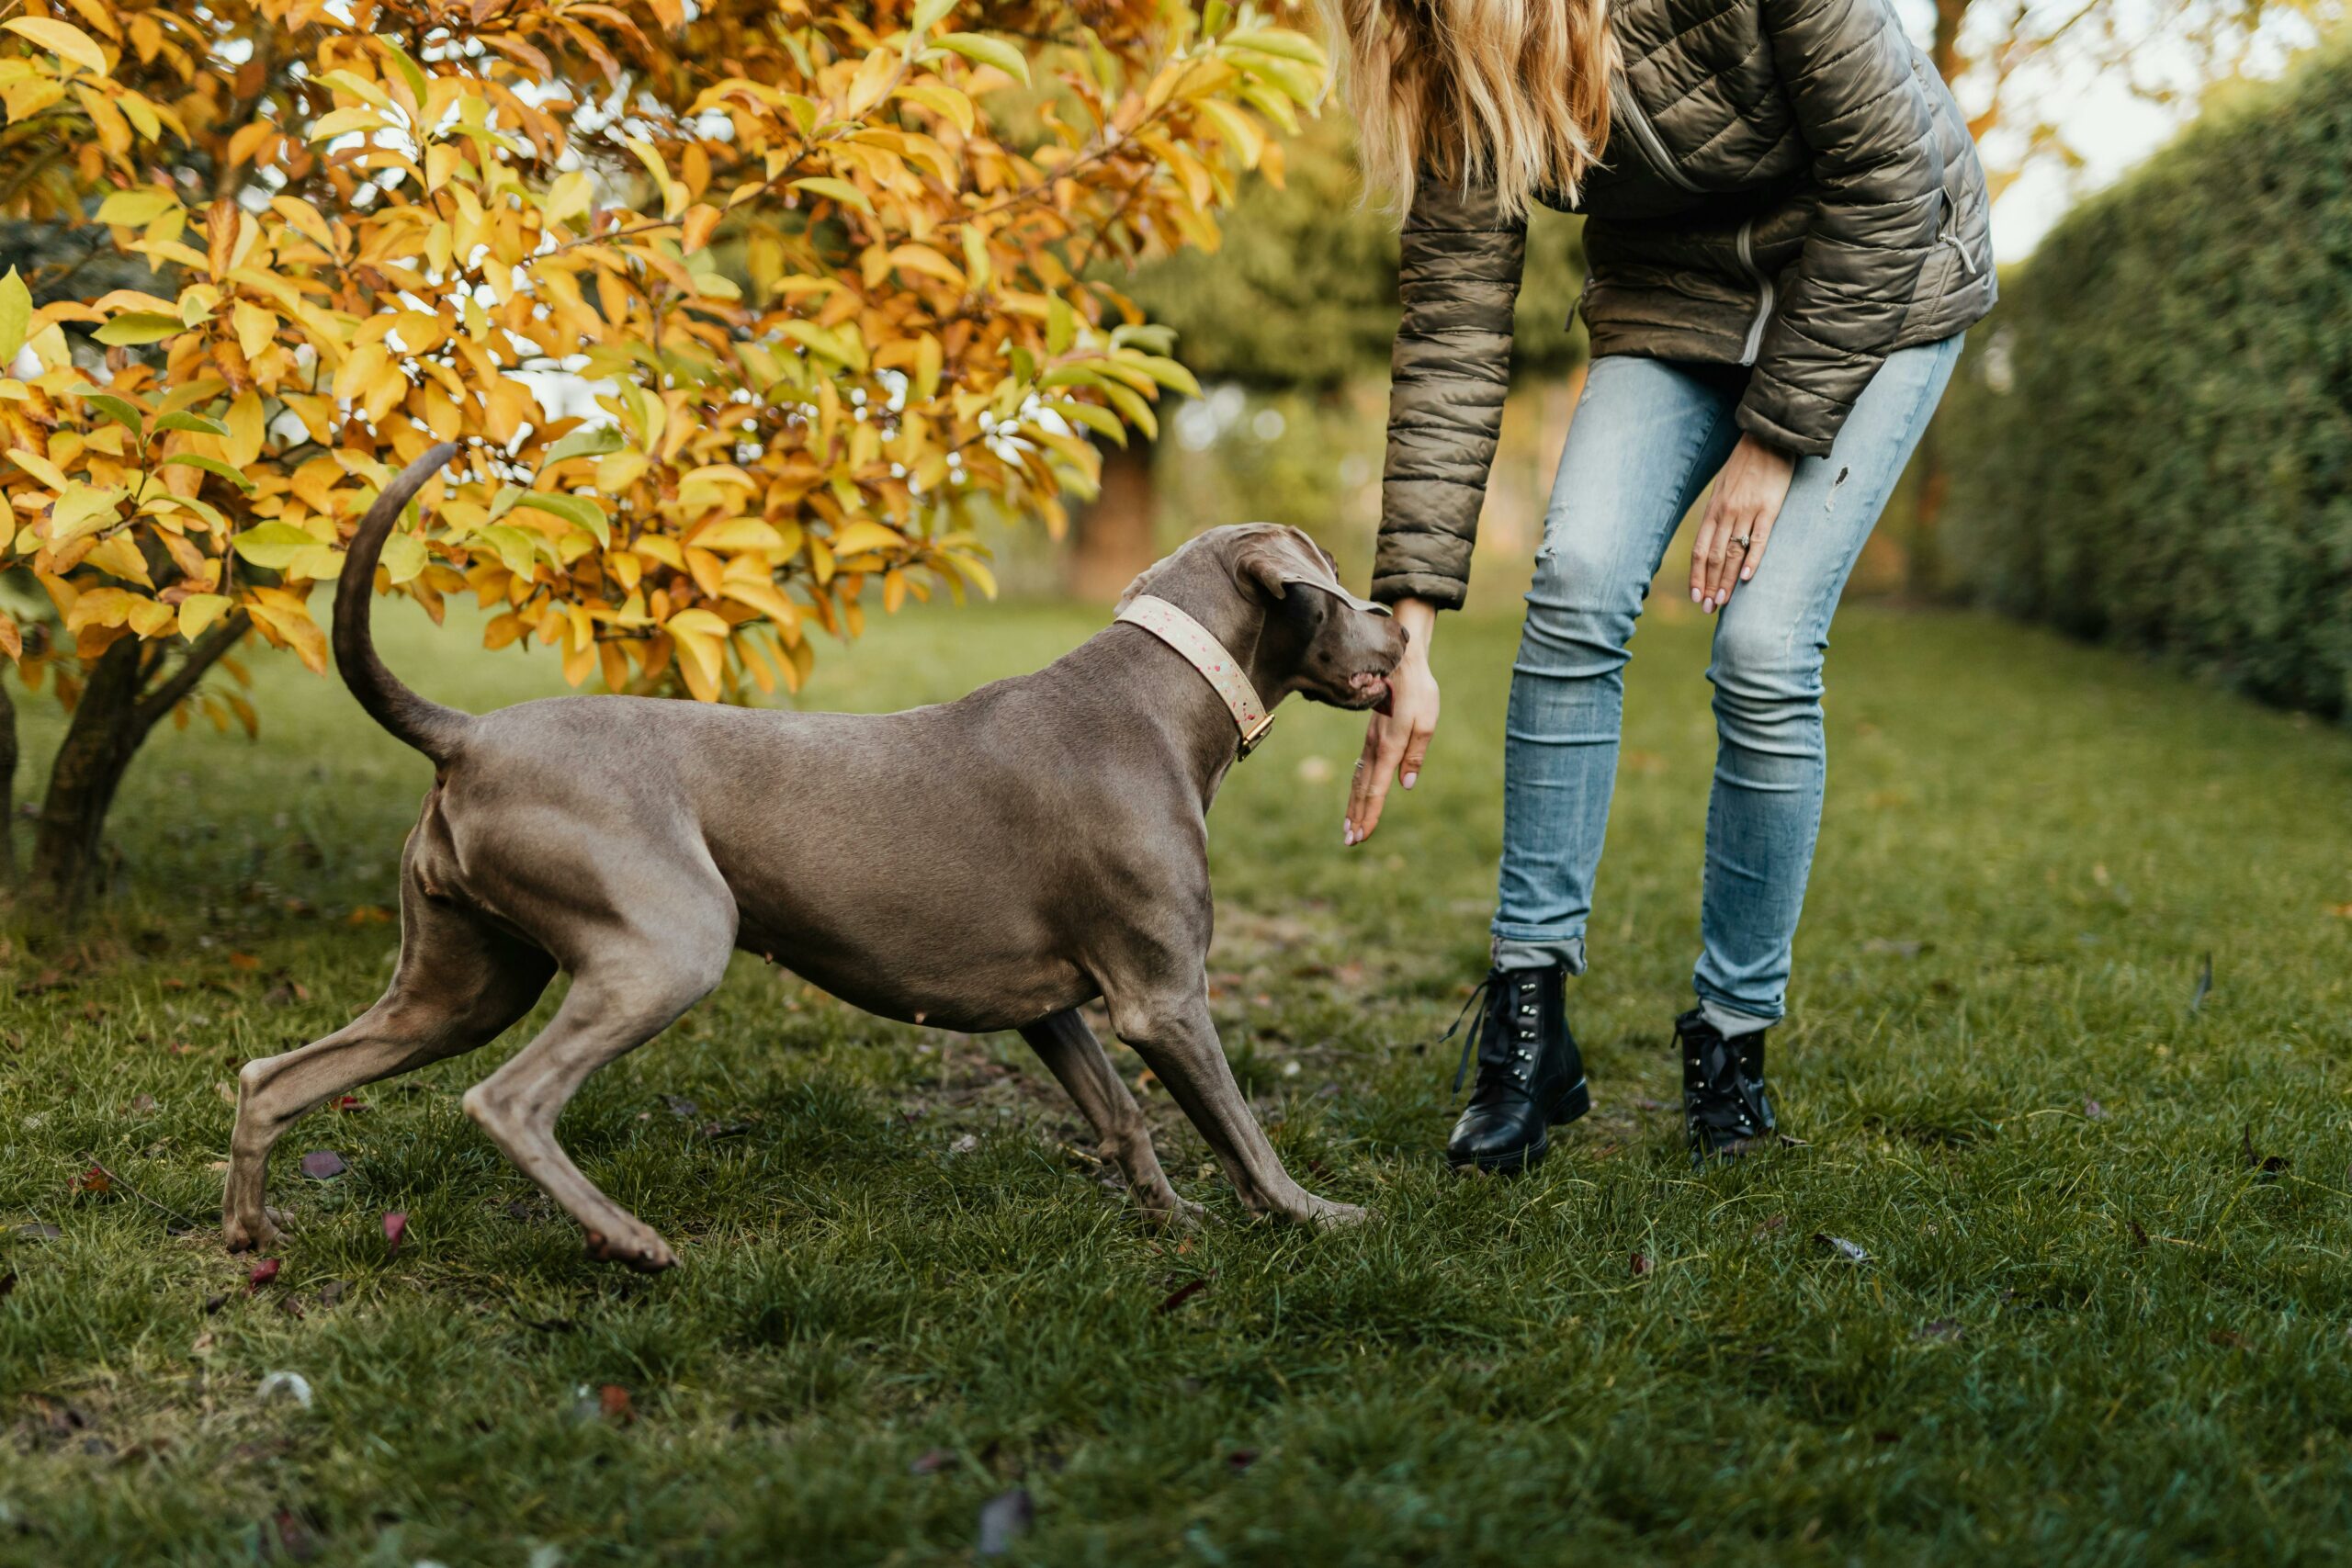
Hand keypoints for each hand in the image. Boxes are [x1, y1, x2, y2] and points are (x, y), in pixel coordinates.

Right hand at [1345, 597, 1437, 846]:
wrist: (1400, 660)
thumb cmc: (1419, 690)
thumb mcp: (1427, 722)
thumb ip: (1415, 754)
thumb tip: (1405, 784)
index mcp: (1389, 747)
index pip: (1376, 789)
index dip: (1369, 814)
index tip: (1361, 836)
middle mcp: (1376, 748)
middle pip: (1363, 789)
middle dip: (1357, 816)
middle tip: (1350, 841)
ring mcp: (1371, 742)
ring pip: (1359, 779)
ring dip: (1354, 805)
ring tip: (1349, 825)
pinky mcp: (1373, 736)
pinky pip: (1362, 767)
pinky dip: (1358, 786)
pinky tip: (1358, 794)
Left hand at [1690, 432, 1796, 612]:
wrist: (1768, 438)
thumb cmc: (1745, 464)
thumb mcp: (1724, 488)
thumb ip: (1719, 513)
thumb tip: (1714, 539)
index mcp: (1713, 510)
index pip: (1699, 550)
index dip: (1696, 576)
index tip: (1695, 597)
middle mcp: (1726, 513)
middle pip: (1713, 556)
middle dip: (1709, 585)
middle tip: (1707, 609)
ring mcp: (1747, 511)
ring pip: (1732, 553)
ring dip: (1725, 580)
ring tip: (1722, 603)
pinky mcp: (1769, 508)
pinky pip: (1758, 538)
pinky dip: (1751, 559)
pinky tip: (1745, 578)